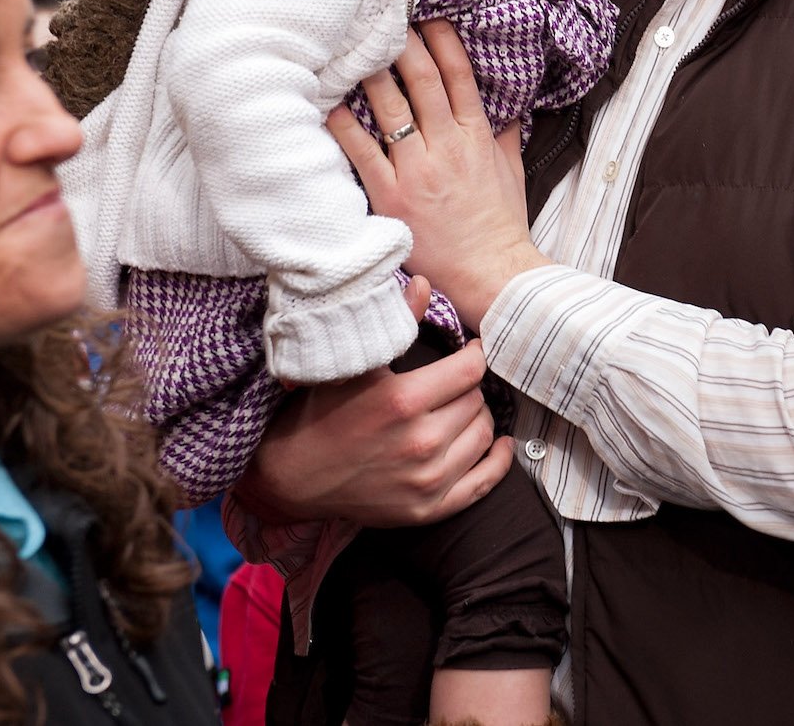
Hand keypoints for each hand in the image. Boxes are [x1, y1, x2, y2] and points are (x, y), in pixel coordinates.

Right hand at [236, 337, 513, 526]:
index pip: (470, 368)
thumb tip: (426, 283)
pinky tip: (499, 445)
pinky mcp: (428, 509)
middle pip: (478, 401)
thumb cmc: (323, 412)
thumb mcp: (354, 364)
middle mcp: (421, 442)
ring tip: (460, 408)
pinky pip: (484, 483)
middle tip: (454, 382)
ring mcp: (427, 481)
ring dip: (478, 418)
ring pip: (484, 435)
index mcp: (403, 400)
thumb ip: (395, 322)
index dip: (473, 354)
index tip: (468, 349)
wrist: (293, 476)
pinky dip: (498, 461)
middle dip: (468, 387)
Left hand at [326, 21, 544, 327]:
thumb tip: (512, 110)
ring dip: (372, 75)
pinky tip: (331, 107)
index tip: (429, 18)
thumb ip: (508, 136)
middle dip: (403, 45)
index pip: (460, 76)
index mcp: (477, 137)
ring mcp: (418, 171)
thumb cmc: (500, 225)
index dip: (443, 42)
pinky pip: (363, 153)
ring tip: (354, 50)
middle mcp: (447, 147)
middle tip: (384, 21)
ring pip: (391, 109)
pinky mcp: (392, 196)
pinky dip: (346, 128)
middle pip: (423, 81)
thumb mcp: (512, 172)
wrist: (491, 272)